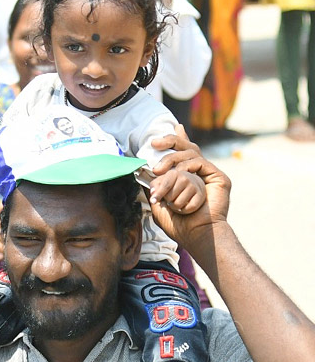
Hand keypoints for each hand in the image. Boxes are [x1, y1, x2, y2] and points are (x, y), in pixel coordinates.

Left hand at [149, 125, 231, 255]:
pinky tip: (177, 174)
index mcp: (188, 175)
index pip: (183, 151)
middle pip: (187, 147)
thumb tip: (143, 173)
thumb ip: (155, 185)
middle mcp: (200, 172)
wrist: (195, 234)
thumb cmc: (178, 223)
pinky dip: (186, 166)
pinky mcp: (219, 177)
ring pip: (190, 153)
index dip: (178, 137)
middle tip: (154, 144)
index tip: (172, 126)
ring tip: (158, 171)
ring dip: (171, 160)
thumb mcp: (159, 201)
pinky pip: (200, 162)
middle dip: (170, 141)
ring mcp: (210, 174)